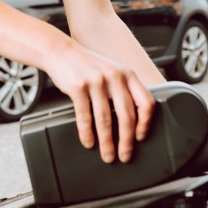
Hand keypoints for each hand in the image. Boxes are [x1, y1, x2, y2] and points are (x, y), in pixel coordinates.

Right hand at [43, 39, 154, 163]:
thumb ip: (124, 89)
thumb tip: (134, 120)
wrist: (62, 52)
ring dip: (107, 142)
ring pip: (106, 120)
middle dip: (127, 140)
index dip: (145, 123)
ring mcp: (96, 82)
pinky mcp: (78, 87)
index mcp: (128, 74)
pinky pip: (85, 117)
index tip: (140, 137)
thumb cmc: (88, 65)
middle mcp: (115, 77)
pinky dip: (87, 133)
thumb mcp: (113, 71)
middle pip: (127, 115)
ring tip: (107, 155)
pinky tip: (88, 142)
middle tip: (124, 155)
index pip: (145, 102)